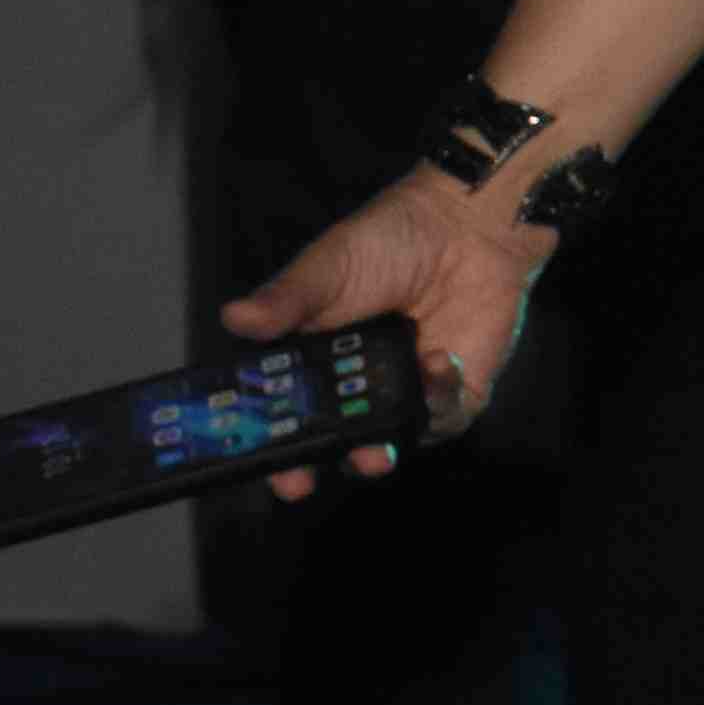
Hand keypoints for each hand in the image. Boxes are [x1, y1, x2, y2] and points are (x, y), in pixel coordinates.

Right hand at [221, 170, 550, 494]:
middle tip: (300, 478)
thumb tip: (236, 318)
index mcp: (315, 361)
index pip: (282, 413)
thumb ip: (287, 300)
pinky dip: (439, 397)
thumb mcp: (329, 267)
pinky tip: (438, 362)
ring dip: (379, 446)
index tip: (249, 460)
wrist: (468, 225)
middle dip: (312, 464)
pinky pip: (443, 417)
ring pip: (387, 443)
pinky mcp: (454, 394)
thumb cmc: (391, 240)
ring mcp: (404, 394)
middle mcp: (356, 388)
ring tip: (376, 441)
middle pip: (327, 442)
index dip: (266, 443)